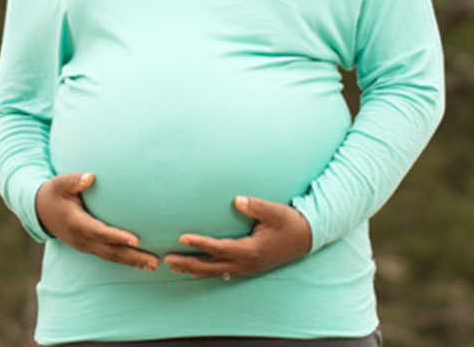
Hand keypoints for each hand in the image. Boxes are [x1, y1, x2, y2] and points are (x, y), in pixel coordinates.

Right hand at [36, 172, 158, 270]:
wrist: (41, 211)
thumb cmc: (54, 193)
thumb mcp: (60, 183)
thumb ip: (74, 180)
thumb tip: (90, 177)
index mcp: (75, 223)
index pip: (99, 232)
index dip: (117, 237)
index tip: (136, 240)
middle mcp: (81, 239)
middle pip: (110, 251)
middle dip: (132, 257)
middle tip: (154, 261)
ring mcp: (85, 245)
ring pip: (111, 257)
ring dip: (132, 262)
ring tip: (154, 265)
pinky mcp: (89, 247)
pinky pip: (109, 255)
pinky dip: (125, 260)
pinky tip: (141, 262)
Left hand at [162, 195, 311, 278]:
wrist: (307, 238)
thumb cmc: (289, 222)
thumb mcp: (275, 211)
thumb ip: (256, 206)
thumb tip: (237, 200)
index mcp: (251, 250)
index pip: (219, 248)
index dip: (200, 243)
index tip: (181, 238)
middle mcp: (246, 263)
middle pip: (211, 266)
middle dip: (189, 263)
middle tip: (166, 259)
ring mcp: (247, 268)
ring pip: (215, 272)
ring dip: (194, 270)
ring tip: (173, 267)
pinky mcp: (248, 268)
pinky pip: (223, 273)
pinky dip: (207, 273)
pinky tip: (194, 273)